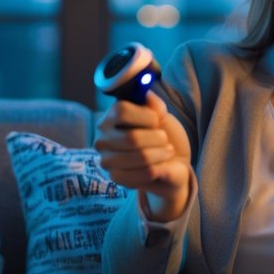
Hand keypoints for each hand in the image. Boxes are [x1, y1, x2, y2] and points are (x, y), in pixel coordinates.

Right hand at [94, 91, 192, 220]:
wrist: (170, 162)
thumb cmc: (161, 135)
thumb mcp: (162, 116)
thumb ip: (154, 105)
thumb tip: (147, 95)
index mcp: (110, 118)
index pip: (121, 111)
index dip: (146, 116)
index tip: (157, 120)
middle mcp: (102, 138)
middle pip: (132, 137)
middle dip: (157, 138)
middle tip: (165, 139)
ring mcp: (107, 160)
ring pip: (139, 157)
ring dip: (161, 153)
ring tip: (167, 151)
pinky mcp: (116, 178)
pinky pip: (143, 173)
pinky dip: (159, 168)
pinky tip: (162, 164)